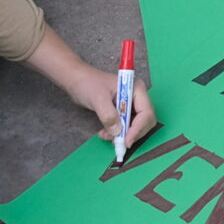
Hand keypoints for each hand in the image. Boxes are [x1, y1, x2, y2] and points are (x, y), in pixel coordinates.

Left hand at [24, 31, 158, 150]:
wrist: (77, 81)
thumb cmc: (88, 84)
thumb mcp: (98, 99)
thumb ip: (108, 115)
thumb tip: (118, 132)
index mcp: (136, 90)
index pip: (146, 113)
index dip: (138, 129)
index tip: (126, 141)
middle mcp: (137, 97)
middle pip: (144, 121)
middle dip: (132, 133)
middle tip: (117, 142)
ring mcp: (130, 105)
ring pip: (136, 126)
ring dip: (123, 135)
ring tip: (106, 135)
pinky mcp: (123, 111)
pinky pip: (127, 127)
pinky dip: (118, 133)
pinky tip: (105, 133)